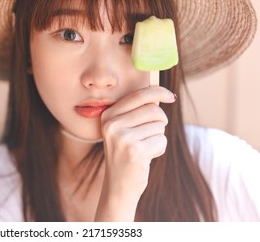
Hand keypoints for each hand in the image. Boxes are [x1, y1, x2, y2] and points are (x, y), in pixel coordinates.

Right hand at [95, 86, 175, 220]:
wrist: (118, 186)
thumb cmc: (125, 154)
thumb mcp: (122, 129)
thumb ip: (137, 111)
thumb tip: (161, 94)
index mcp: (108, 115)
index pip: (139, 95)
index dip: (159, 92)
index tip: (171, 96)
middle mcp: (112, 125)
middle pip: (153, 109)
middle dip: (161, 120)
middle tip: (154, 132)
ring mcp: (123, 138)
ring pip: (159, 126)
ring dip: (158, 137)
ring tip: (144, 147)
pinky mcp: (136, 152)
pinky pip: (161, 140)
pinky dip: (159, 149)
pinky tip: (146, 157)